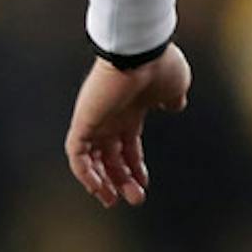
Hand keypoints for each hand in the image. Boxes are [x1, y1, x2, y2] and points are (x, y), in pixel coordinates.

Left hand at [64, 44, 191, 208]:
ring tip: (114, 200)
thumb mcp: (175, 85)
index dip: (134, 166)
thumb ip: (173, 98)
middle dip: (121, 179)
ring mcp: (95, 118)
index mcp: (131, 109)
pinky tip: (98, 188)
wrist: (141, 51)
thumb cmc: (160, 65)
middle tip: (133, 199)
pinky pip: (77, 154)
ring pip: (91, 159)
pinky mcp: (83, 121)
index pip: (127, 144)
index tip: (143, 183)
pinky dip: (85, 173)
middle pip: (110, 156)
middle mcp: (110, 116)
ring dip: (103, 182)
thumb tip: (175, 105)